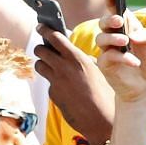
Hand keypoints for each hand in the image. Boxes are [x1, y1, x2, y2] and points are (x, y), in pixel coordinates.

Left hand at [33, 27, 111, 144]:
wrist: (102, 119)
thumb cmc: (106, 93)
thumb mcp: (98, 71)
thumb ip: (84, 61)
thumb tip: (77, 56)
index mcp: (77, 58)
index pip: (55, 38)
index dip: (45, 30)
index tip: (40, 25)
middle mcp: (64, 68)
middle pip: (40, 50)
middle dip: (41, 48)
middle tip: (44, 48)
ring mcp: (56, 81)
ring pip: (39, 65)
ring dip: (43, 64)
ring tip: (51, 65)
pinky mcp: (53, 93)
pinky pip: (49, 82)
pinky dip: (54, 82)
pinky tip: (65, 88)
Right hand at [93, 13, 145, 101]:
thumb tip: (133, 35)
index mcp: (127, 26)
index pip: (116, 10)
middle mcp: (115, 35)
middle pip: (104, 21)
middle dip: (109, 19)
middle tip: (119, 20)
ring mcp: (108, 49)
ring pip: (101, 38)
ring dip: (113, 37)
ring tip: (126, 41)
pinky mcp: (106, 64)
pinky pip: (108, 56)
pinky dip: (122, 58)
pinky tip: (135, 62)